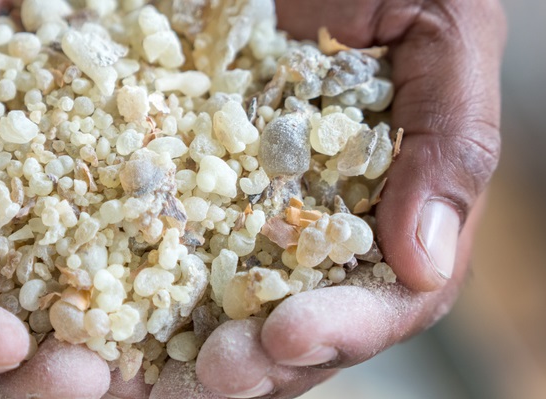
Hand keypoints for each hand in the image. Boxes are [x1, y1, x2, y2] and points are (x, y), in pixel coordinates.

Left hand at [148, 0, 505, 396]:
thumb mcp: (446, 29)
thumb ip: (451, 136)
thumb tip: (423, 263)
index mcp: (399, 201)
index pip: (391, 296)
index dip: (347, 328)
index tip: (288, 333)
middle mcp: (324, 222)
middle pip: (303, 326)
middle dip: (260, 362)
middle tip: (212, 372)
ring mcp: (253, 210)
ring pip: (227, 309)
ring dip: (189, 353)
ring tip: (142, 375)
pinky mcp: (188, 186)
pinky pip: (158, 250)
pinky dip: (130, 294)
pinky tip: (93, 318)